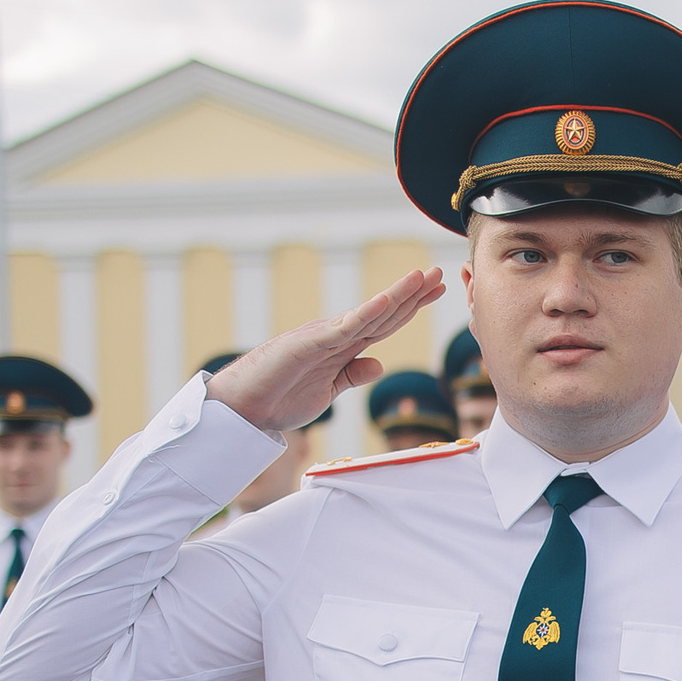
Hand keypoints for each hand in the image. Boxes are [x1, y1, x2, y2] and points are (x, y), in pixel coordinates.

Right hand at [204, 268, 447, 432]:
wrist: (243, 408)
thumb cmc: (280, 398)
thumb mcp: (328, 391)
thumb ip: (352, 375)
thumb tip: (379, 364)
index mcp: (343, 347)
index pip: (384, 324)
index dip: (411, 307)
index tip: (436, 291)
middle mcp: (336, 336)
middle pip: (383, 313)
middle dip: (412, 294)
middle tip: (438, 273)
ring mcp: (323, 337)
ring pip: (367, 314)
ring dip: (396, 296)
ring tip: (421, 278)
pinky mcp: (308, 344)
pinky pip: (342, 329)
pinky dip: (365, 314)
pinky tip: (386, 301)